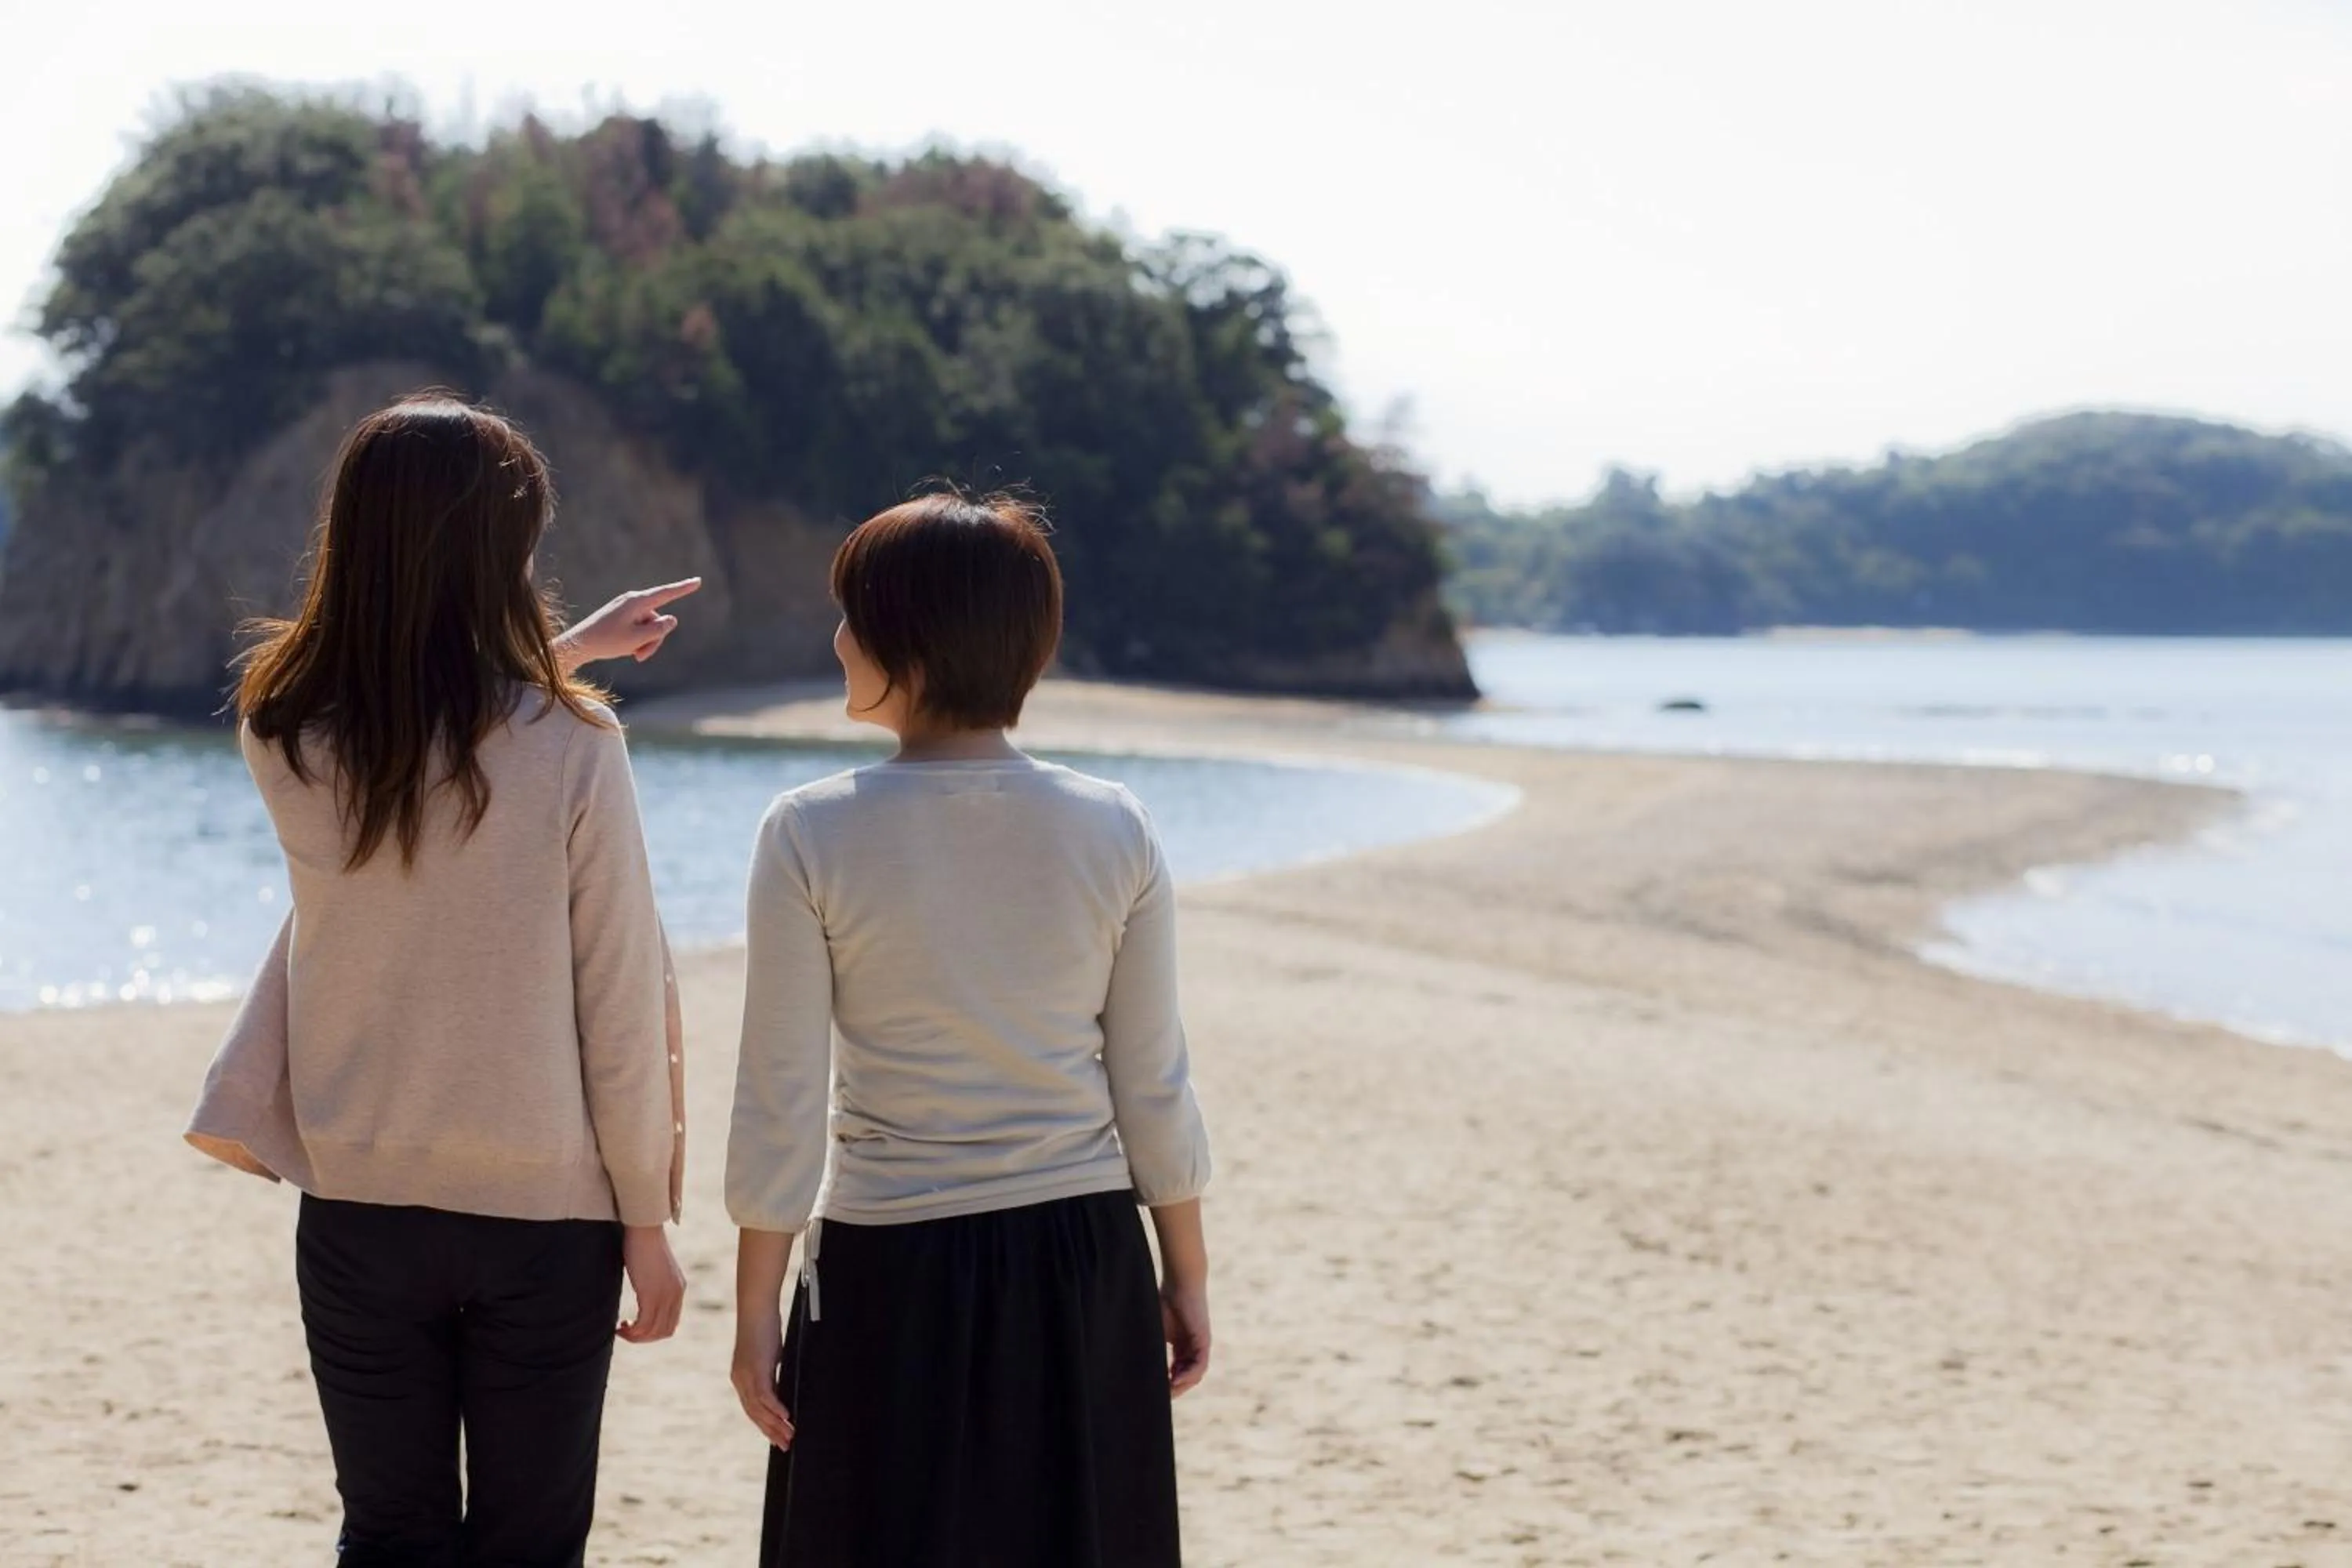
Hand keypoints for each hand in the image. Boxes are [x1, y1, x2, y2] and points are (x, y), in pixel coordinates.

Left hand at [556, 578, 702, 669]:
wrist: (579, 645)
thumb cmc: (607, 642)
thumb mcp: (637, 639)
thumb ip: (659, 629)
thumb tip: (672, 619)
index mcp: (636, 602)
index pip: (666, 593)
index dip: (683, 588)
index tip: (698, 581)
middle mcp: (632, 601)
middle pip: (657, 619)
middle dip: (655, 639)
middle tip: (641, 657)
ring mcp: (626, 608)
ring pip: (648, 626)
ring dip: (645, 642)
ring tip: (633, 655)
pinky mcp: (620, 616)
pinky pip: (638, 627)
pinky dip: (636, 640)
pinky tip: (626, 649)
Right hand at [617, 1225, 685, 1344]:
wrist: (644, 1228)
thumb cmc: (643, 1243)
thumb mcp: (653, 1268)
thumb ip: (653, 1282)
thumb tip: (643, 1288)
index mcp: (678, 1289)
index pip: (671, 1322)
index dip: (653, 1331)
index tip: (636, 1327)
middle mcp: (675, 1294)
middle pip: (665, 1331)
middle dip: (644, 1338)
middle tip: (626, 1332)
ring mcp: (665, 1295)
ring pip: (654, 1331)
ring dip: (636, 1337)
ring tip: (621, 1330)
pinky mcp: (651, 1294)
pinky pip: (644, 1325)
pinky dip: (632, 1332)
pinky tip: (619, 1326)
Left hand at [731, 1311, 796, 1448]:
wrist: (756, 1308)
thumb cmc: (764, 1328)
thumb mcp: (769, 1356)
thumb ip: (772, 1373)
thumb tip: (783, 1387)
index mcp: (742, 1379)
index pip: (752, 1409)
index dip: (764, 1425)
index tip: (776, 1438)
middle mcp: (740, 1381)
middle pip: (754, 1414)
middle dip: (770, 1431)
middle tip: (785, 1445)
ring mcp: (746, 1376)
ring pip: (759, 1409)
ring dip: (775, 1424)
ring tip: (790, 1435)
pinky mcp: (755, 1369)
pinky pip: (765, 1395)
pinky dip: (775, 1407)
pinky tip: (786, 1416)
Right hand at [1162, 1280, 1211, 1396]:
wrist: (1179, 1282)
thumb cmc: (1164, 1300)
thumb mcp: (1155, 1329)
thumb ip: (1151, 1346)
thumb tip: (1128, 1362)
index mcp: (1182, 1345)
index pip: (1177, 1370)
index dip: (1167, 1382)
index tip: (1154, 1391)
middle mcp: (1193, 1348)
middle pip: (1187, 1376)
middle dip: (1174, 1389)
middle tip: (1160, 1399)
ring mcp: (1200, 1345)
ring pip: (1194, 1374)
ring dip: (1182, 1385)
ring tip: (1167, 1393)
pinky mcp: (1203, 1341)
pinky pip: (1199, 1365)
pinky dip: (1188, 1375)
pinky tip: (1175, 1380)